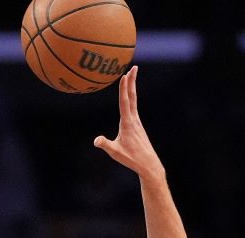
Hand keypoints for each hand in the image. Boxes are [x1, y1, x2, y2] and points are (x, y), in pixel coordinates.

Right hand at [93, 66, 164, 181]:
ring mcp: (137, 122)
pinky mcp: (137, 126)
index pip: (125, 102)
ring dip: (132, 87)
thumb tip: (96, 141)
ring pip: (134, 100)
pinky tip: (130, 96)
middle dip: (132, 81)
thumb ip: (105, 145)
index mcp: (128, 123)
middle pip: (132, 96)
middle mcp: (134, 119)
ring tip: (131, 75)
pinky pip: (133, 107)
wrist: (148, 164)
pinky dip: (131, 97)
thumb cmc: (132, 158)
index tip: (124, 75)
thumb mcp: (116, 152)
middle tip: (134, 67)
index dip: (123, 89)